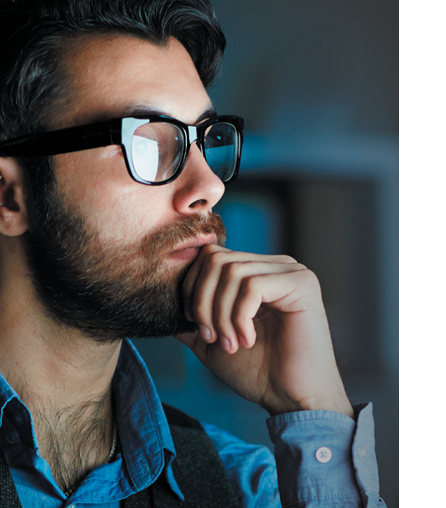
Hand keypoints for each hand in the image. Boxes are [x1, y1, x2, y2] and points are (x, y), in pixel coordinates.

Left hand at [174, 244, 353, 417]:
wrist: (292, 399)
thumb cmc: (257, 370)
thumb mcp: (213, 339)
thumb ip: (192, 318)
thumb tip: (161, 303)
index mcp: (257, 271)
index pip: (211, 256)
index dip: (192, 287)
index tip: (194, 324)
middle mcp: (275, 265)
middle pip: (217, 259)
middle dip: (203, 301)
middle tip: (211, 337)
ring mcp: (291, 271)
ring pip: (232, 272)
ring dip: (221, 314)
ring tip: (231, 343)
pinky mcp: (302, 284)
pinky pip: (253, 287)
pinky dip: (240, 317)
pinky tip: (247, 340)